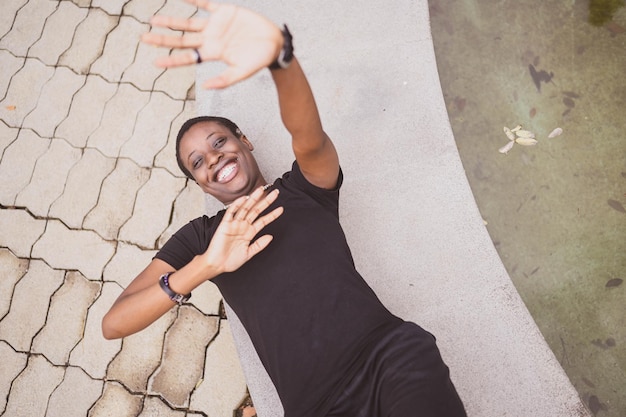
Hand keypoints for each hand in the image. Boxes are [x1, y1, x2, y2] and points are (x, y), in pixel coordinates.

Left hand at [141, 0, 282, 88]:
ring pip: (189, 23)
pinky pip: (206, 4)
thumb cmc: (259, 60)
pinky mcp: (225, 12)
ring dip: (172, 21)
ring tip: (154, 19)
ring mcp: (216, 26)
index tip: (156, 62)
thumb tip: (205, 87)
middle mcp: (211, 40)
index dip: (172, 60)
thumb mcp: (242, 72)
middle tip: (144, 37)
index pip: (188, 58)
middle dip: (164, 39)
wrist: (274, 43)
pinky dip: (194, 0)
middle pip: (182, 40)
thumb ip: (224, 80)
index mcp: (213, 54)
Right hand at [204, 187, 282, 273]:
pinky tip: (244, 198)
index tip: (281, 209)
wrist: (217, 265)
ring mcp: (234, 224)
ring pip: (246, 208)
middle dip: (266, 201)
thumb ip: (259, 245)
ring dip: (253, 199)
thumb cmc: (230, 261)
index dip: (272, 214)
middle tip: (275, 193)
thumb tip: (271, 237)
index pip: (263, 221)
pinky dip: (237, 205)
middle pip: (256, 211)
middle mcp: (243, 226)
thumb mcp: (249, 253)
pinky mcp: (225, 224)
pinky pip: (231, 212)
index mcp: (249, 233)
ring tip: (261, 190)